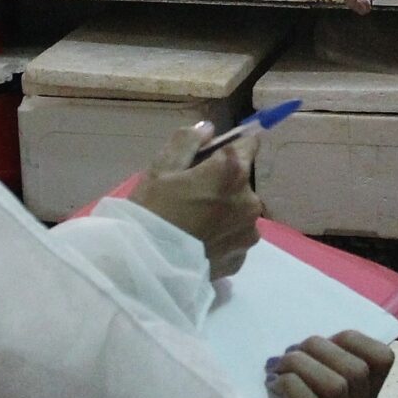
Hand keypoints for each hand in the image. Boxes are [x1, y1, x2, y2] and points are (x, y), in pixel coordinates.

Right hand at [132, 123, 262, 279]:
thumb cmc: (152, 212)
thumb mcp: (161, 169)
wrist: (147, 268)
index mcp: (232, 172)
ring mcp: (248, 232)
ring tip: (193, 224)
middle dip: (221, 183)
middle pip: (241, 181)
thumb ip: (187, 141)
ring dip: (224, 211)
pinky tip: (199, 242)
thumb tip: (208, 129)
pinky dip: (221, 237)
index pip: (248, 144)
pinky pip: (234, 238)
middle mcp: (250, 200)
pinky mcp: (242, 257)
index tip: (211, 156)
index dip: (229, 147)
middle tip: (189, 196)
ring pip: (239, 211)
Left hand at [262, 333, 396, 397]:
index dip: (353, 339)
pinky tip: (272, 385)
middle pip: (357, 372)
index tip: (320, 340)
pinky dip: (290, 386)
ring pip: (335, 388)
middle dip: (318, 349)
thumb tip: (330, 336)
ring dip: (300, 366)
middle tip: (289, 352)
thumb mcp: (305, 370)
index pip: (382, 360)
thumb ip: (324, 355)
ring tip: (276, 367)